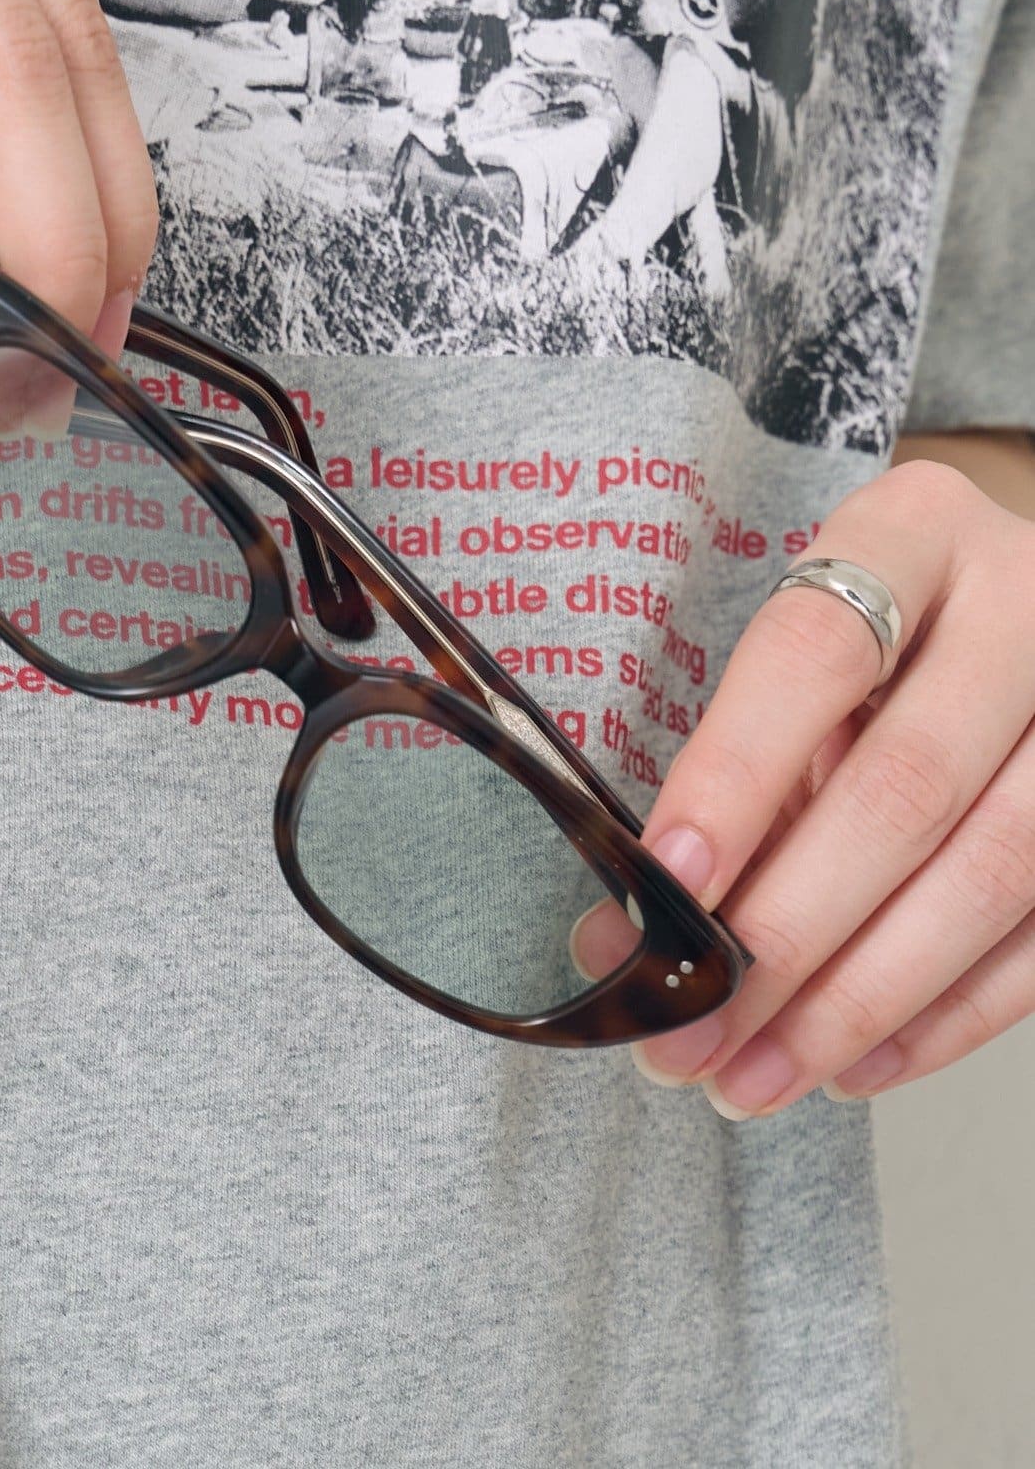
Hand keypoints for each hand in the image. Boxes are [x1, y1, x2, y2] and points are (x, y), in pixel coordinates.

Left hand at [570, 461, 1034, 1116]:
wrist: (1007, 621)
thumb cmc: (874, 647)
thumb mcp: (799, 672)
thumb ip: (723, 787)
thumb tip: (615, 943)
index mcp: (912, 532)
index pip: (813, 652)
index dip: (737, 774)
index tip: (669, 885)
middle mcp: (1025, 602)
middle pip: (907, 784)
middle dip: (789, 933)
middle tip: (695, 1034)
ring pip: (995, 873)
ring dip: (864, 1000)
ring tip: (757, 1076)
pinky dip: (952, 1016)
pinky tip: (860, 1064)